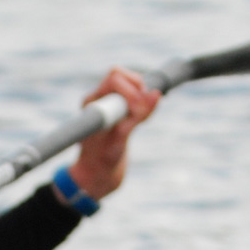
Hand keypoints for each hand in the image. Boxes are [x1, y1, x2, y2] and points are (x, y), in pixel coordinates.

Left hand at [70, 68, 161, 200]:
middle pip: (123, 75)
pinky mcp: (119, 108)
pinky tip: (143, 117)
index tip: (138, 109)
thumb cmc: (103, 160)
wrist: (97, 174)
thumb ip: (138, 116)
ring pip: (132, 83)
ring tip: (142, 118)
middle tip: (143, 112)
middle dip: (138, 89)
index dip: (131, 89)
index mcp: (92, 103)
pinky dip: (145, 105)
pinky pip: (137, 95)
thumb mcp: (120, 139)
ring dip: (142, 97)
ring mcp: (109, 102)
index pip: (114, 77)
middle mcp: (99, 98)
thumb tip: (157, 94)